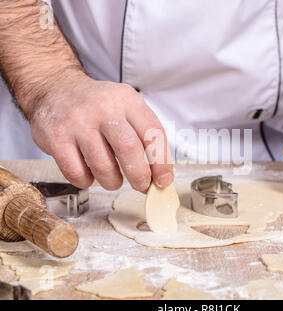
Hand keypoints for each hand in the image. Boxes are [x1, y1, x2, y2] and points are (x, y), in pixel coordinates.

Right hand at [29, 73, 173, 191]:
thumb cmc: (97, 106)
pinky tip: (89, 174)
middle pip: (129, 149)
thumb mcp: (125, 107)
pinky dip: (87, 181)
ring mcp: (77, 122)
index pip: (153, 133)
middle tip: (141, 185)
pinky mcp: (56, 137)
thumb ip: (144, 135)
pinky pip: (76, 172)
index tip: (163, 181)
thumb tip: (161, 174)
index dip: (162, 163)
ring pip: (103, 166)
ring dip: (113, 182)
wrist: (55, 89)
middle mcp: (103, 108)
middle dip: (140, 176)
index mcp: (127, 100)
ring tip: (113, 180)